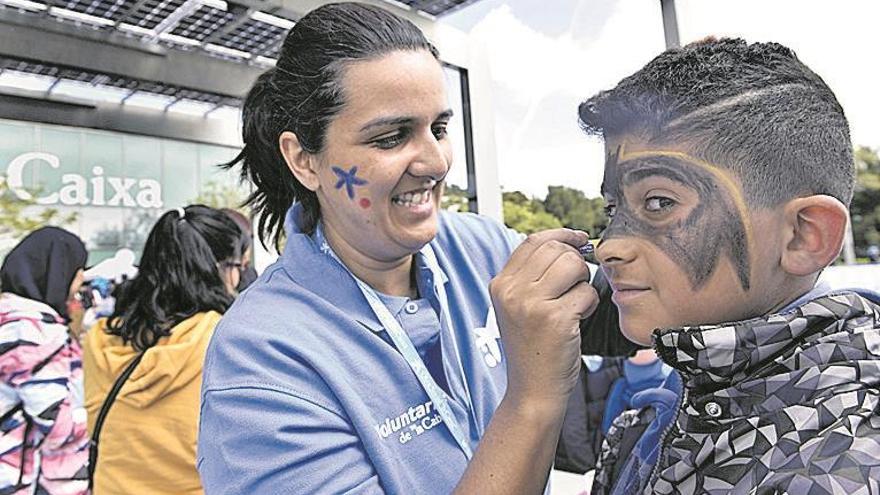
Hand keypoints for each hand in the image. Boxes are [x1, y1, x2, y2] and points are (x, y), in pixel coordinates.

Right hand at [489, 229, 598, 411]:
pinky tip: (577, 320)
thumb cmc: (534, 348)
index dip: (561, 236)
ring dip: (583, 282)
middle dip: (575, 262)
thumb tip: (569, 242)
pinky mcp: (555, 319)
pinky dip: (589, 304)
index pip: (533, 241)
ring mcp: (531, 304)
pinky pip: (586, 292)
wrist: (532, 390)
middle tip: (576, 285)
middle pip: (555, 249)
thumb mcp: (520, 307)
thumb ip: (533, 276)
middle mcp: (511, 291)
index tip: (579, 239)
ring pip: (573, 265)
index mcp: (500, 284)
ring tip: (575, 304)